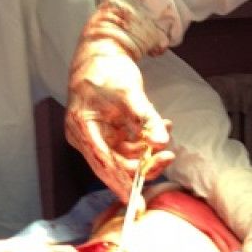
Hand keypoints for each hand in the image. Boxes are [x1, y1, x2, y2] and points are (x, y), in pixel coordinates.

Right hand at [66, 0, 173, 202]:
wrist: (102, 50)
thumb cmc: (109, 68)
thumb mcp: (131, 93)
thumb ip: (147, 119)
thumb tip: (162, 142)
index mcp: (82, 127)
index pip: (103, 164)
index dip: (121, 183)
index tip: (139, 201)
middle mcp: (85, 136)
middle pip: (114, 164)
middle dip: (143, 164)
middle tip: (169, 157)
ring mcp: (95, 134)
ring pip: (124, 155)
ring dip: (147, 149)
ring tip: (168, 131)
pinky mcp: (106, 131)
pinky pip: (127, 144)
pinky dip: (144, 139)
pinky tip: (163, 126)